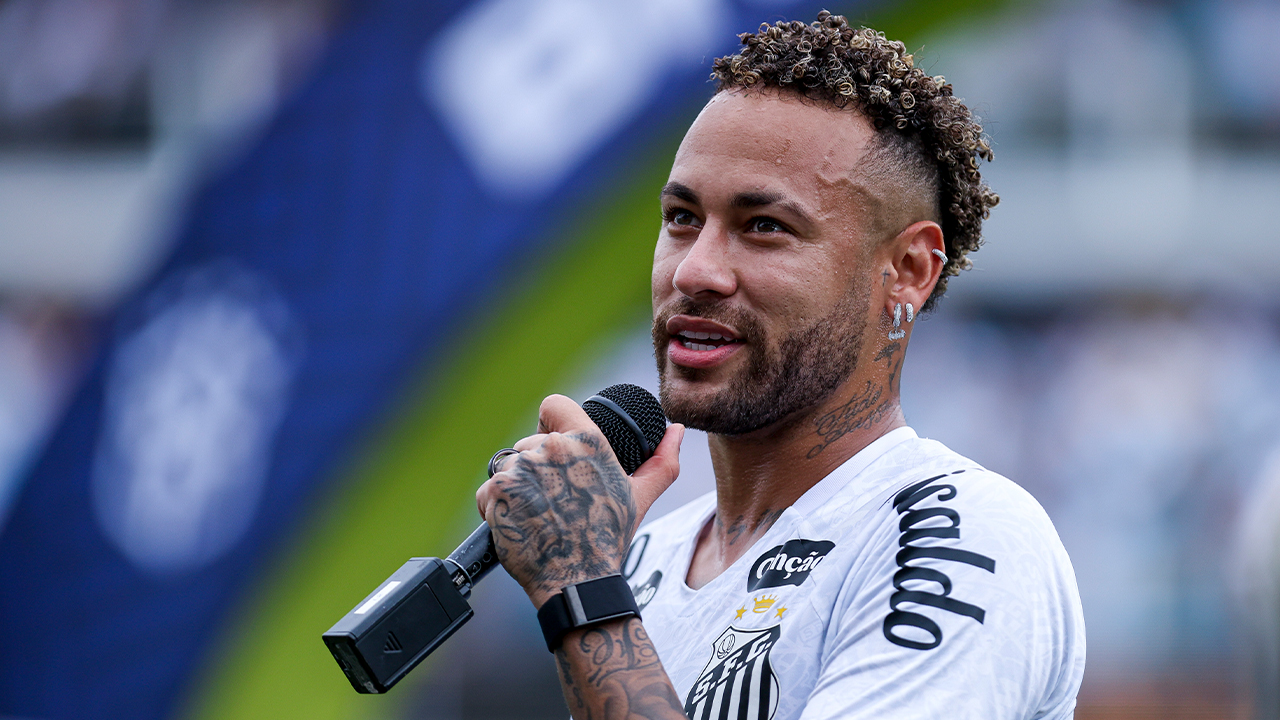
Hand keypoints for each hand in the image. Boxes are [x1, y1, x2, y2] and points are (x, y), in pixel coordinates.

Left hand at [476, 394, 683, 607]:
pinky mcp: (497, 491)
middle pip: (530, 441)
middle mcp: (551, 448)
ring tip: (539, 513)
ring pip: (509, 465)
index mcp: (586, 442)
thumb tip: (676, 430)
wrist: (577, 581)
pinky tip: (520, 522)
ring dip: (518, 486)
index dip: (551, 421)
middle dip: (538, 465)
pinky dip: (498, 505)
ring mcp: (521, 469)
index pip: (554, 404)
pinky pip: (489, 489)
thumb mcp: (640, 497)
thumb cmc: (608, 539)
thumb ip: (661, 461)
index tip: (554, 442)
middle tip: (555, 497)